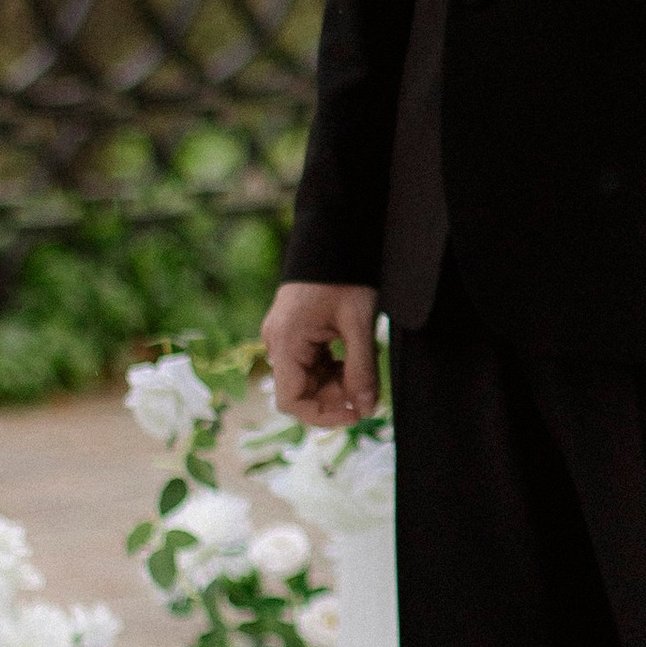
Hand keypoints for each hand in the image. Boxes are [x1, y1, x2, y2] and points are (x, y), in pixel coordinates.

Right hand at [261, 279, 380, 425]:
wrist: (334, 232)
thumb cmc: (344, 274)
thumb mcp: (358, 323)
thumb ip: (361, 368)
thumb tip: (366, 408)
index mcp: (285, 342)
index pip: (292, 401)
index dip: (323, 415)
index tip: (354, 414)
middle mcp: (277, 341)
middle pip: (301, 389)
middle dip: (335, 396)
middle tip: (368, 392)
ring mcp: (284, 334)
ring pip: (307, 376)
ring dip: (335, 382)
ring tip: (365, 372)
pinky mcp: (294, 329)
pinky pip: (310, 360)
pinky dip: (332, 366)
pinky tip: (354, 357)